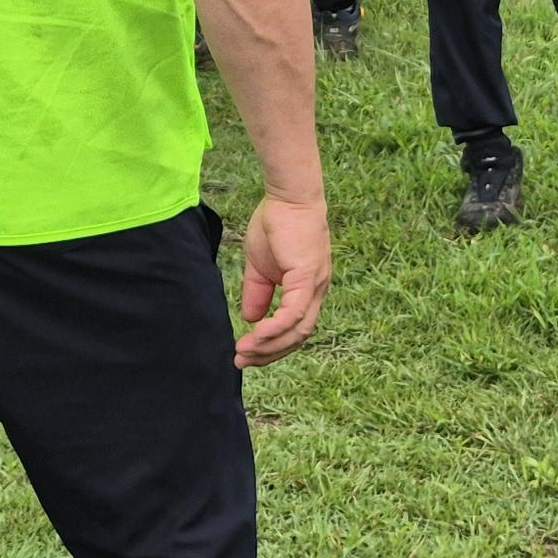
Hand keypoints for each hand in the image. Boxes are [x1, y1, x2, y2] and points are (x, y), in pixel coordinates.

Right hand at [233, 192, 331, 367]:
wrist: (288, 196)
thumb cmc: (277, 224)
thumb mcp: (260, 267)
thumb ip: (257, 293)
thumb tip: (251, 319)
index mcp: (307, 290)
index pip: (294, 329)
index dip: (271, 346)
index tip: (246, 354)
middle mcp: (316, 293)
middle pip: (298, 338)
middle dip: (269, 354)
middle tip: (242, 361)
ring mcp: (315, 287)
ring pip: (297, 331)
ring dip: (269, 346)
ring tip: (243, 352)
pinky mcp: (308, 278)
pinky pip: (294, 314)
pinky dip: (275, 329)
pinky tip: (255, 335)